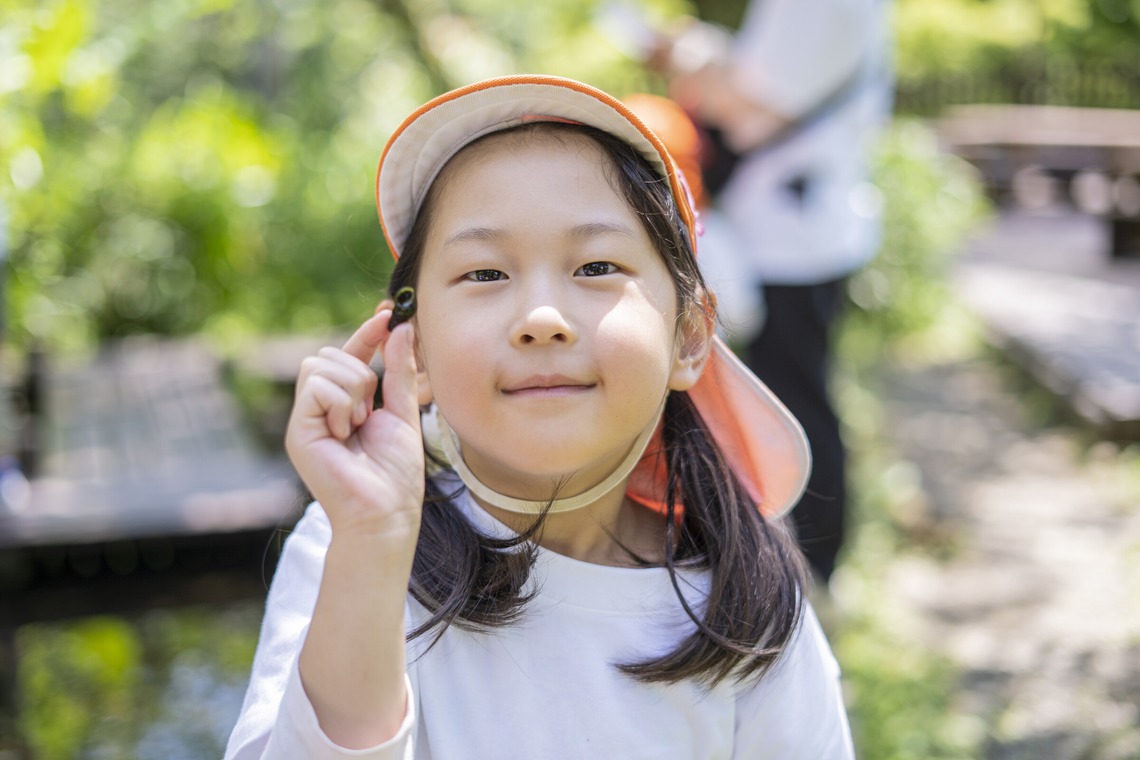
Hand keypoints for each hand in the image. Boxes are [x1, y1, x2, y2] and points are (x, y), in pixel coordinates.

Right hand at [285, 305, 424, 545]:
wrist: (385, 512)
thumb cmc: (395, 473)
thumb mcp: (403, 412)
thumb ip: (400, 371)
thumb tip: (400, 327)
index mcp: (343, 404)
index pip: (348, 354)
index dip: (366, 332)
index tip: (386, 314)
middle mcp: (319, 409)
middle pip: (328, 354)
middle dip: (360, 372)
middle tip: (369, 413)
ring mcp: (305, 419)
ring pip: (321, 365)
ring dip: (353, 390)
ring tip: (358, 425)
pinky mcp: (297, 430)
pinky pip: (317, 386)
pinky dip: (341, 404)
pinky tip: (345, 432)